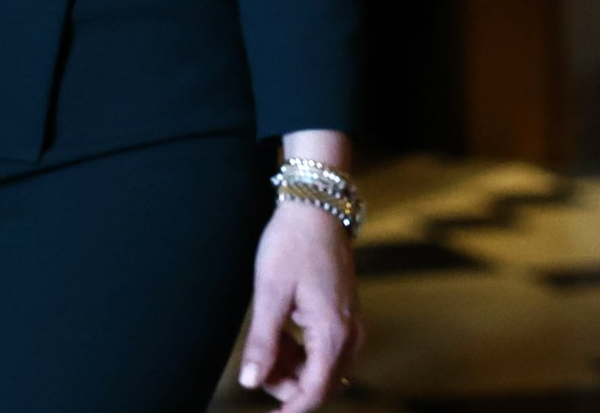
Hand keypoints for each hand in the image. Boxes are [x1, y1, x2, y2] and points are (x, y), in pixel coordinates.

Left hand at [237, 198, 362, 409]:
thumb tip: (249, 381)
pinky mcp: (344, 316)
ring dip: (291, 366)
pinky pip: (323, 349)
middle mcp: (349, 335)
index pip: (314, 391)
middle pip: (320, 383)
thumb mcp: (270, 293)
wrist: (317, 207)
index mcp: (333, 333)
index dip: (290, 409)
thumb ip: (262, 342)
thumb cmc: (292, 245)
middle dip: (286, 384)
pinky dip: (299, 350)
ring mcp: (350, 325)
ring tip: (263, 343)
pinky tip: (278, 333)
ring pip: (321, 367)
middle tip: (255, 367)